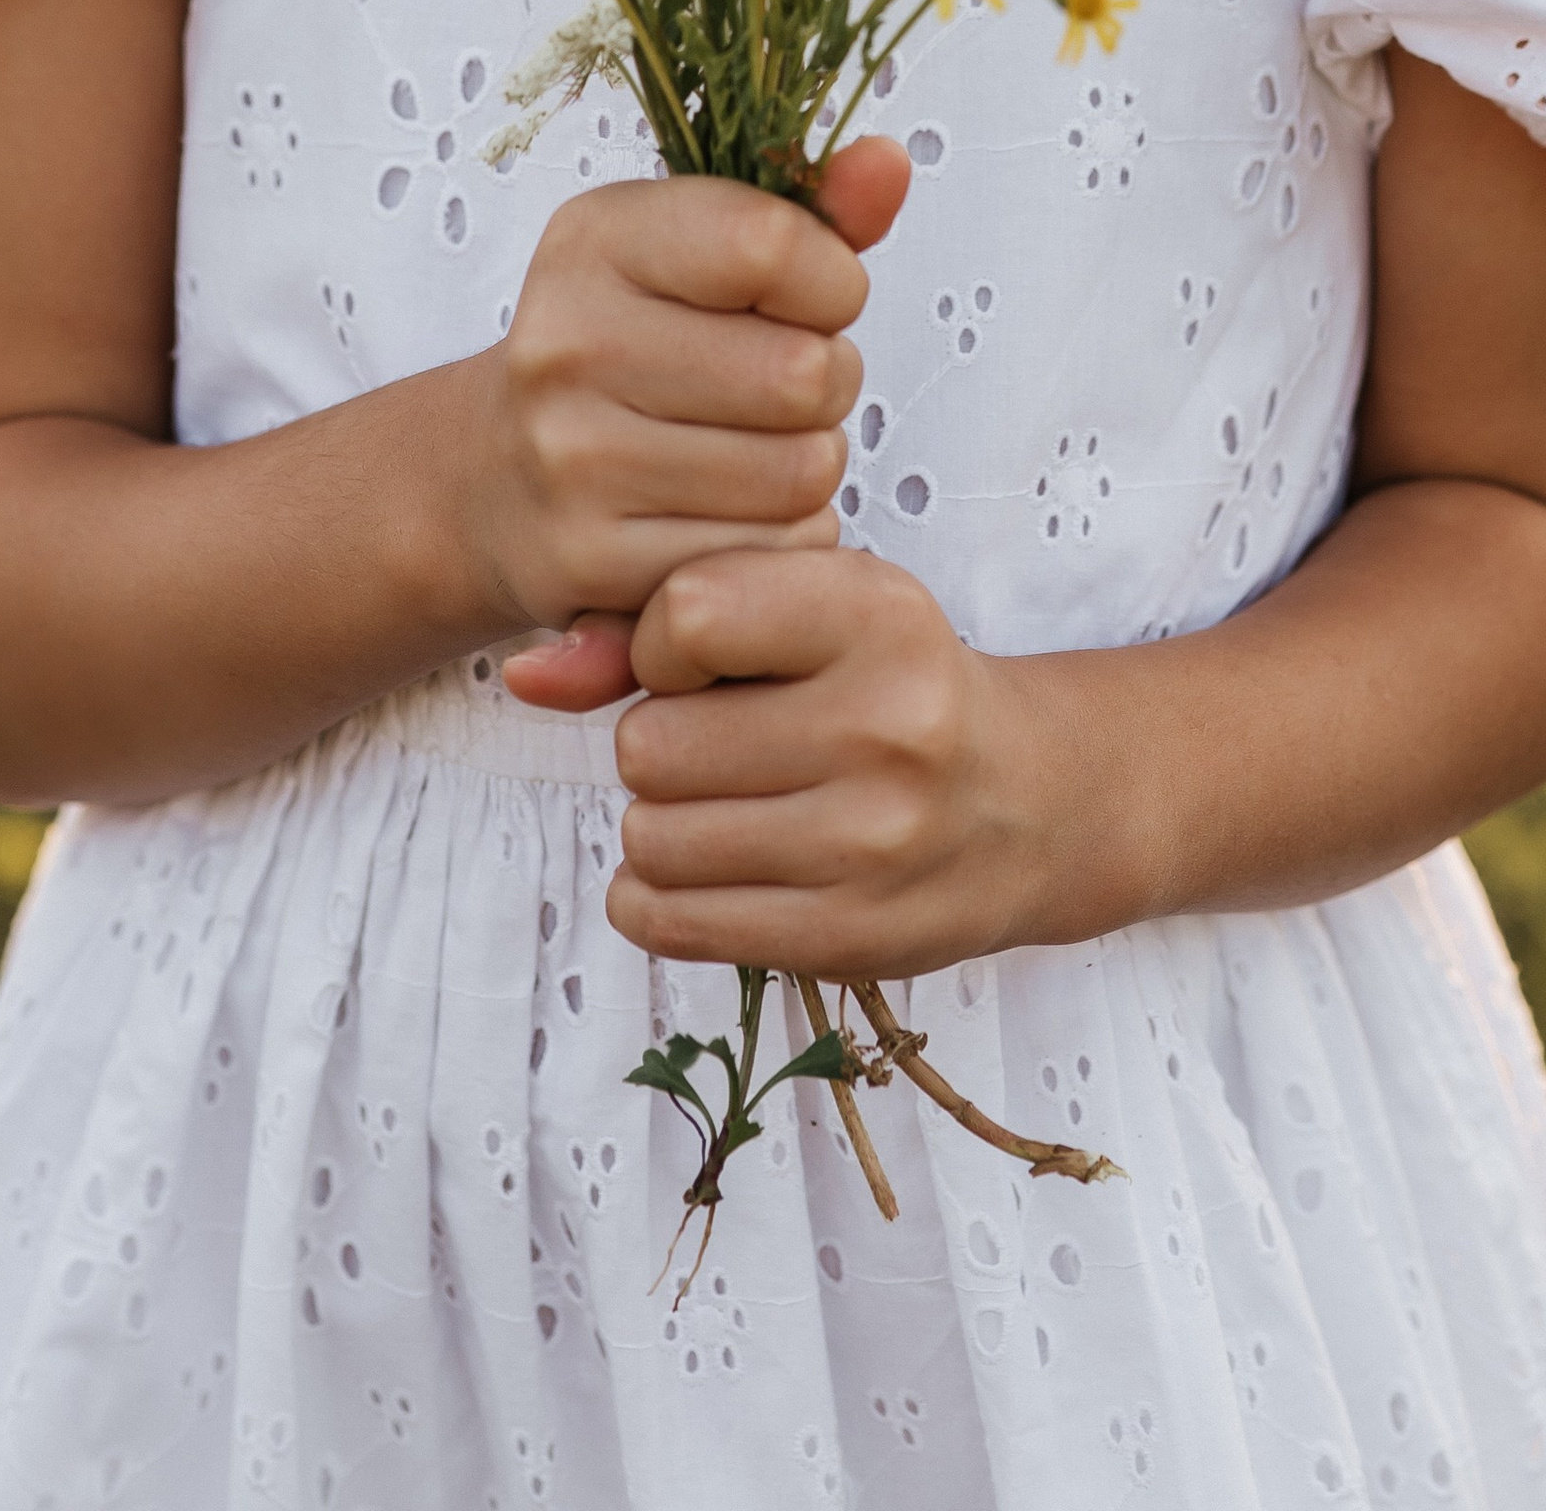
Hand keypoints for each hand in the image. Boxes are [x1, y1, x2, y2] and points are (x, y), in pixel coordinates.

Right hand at [483, 139, 907, 705]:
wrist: (493, 477)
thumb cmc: (632, 346)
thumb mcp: (701, 253)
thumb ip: (809, 210)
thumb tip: (889, 161)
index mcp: (596, 239)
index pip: (772, 245)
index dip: (829, 279)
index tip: (805, 297)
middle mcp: (568, 342)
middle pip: (804, 373)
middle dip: (824, 381)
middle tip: (777, 385)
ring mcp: (572, 458)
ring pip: (799, 472)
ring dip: (808, 464)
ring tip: (753, 445)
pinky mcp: (592, 561)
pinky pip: (767, 556)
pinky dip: (777, 541)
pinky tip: (725, 512)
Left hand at [604, 543, 1067, 976]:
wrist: (1025, 802)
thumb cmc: (885, 683)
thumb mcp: (801, 607)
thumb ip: (651, 621)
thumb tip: (521, 676)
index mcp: (878, 613)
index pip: (686, 615)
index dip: (664, 640)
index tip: (704, 655)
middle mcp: (889, 727)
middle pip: (650, 744)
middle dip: (657, 741)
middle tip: (719, 741)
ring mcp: (874, 844)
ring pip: (650, 837)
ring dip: (659, 820)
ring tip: (723, 800)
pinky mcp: (850, 938)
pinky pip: (669, 921)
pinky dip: (658, 893)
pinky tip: (709, 862)